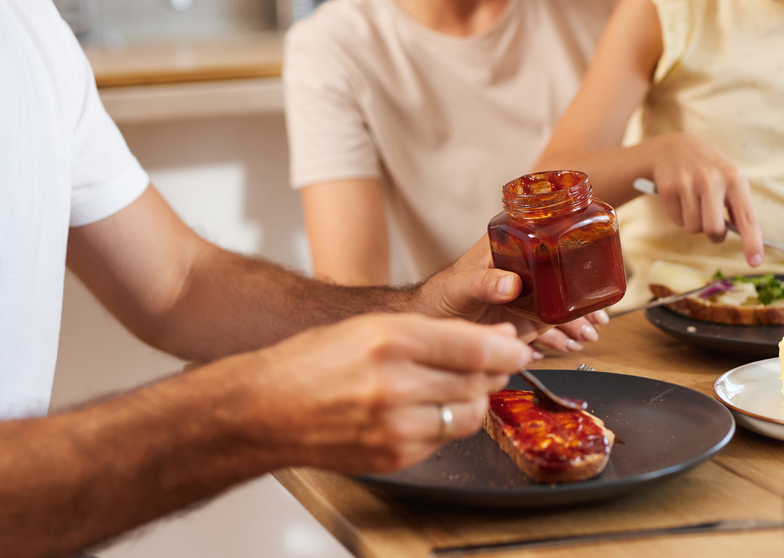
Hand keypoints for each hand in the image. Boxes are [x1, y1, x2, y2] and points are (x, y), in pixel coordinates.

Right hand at [246, 314, 531, 474]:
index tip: (519, 346)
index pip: (474, 348)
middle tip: (494, 362)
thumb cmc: (317, 360)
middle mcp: (395, 385)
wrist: (264, 409)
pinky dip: (444, 423)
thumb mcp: (375, 326)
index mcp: (391, 340)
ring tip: (459, 383)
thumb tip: (496, 341)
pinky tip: (425, 407)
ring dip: (474, 399)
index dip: (506, 348)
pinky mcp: (393, 457)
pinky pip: (443, 440)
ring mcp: (394, 427)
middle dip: (495, 372)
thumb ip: (437, 333)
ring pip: (468, 416)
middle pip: (477, 383)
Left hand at [415, 238, 606, 347]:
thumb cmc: (442, 295)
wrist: (436, 323)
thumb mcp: (459, 286)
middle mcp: (526, 265)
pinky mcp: (530, 317)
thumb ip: (483, 283)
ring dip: (579, 318)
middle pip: (562, 271)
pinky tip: (573, 344)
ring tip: (589, 334)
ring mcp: (531, 292)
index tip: (581, 262)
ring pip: (563, 300)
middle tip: (596, 314)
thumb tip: (511, 284)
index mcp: (509, 243)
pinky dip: (567, 335)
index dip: (567, 246)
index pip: (544, 236)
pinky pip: (554, 324)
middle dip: (581, 292)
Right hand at [648, 132, 762, 265]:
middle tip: (711, 224)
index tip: (755, 262)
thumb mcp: (728, 179)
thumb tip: (750, 239)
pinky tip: (680, 198)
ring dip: (694, 223)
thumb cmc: (707, 170)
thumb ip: (738, 206)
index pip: (746, 217)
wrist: (673, 148)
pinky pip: (677, 220)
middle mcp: (712, 180)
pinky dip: (679, 216)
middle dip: (713, 234)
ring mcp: (688, 183)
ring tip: (693, 202)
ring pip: (693, 227)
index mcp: (734, 179)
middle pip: (713, 230)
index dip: (752, 242)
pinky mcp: (668, 188)